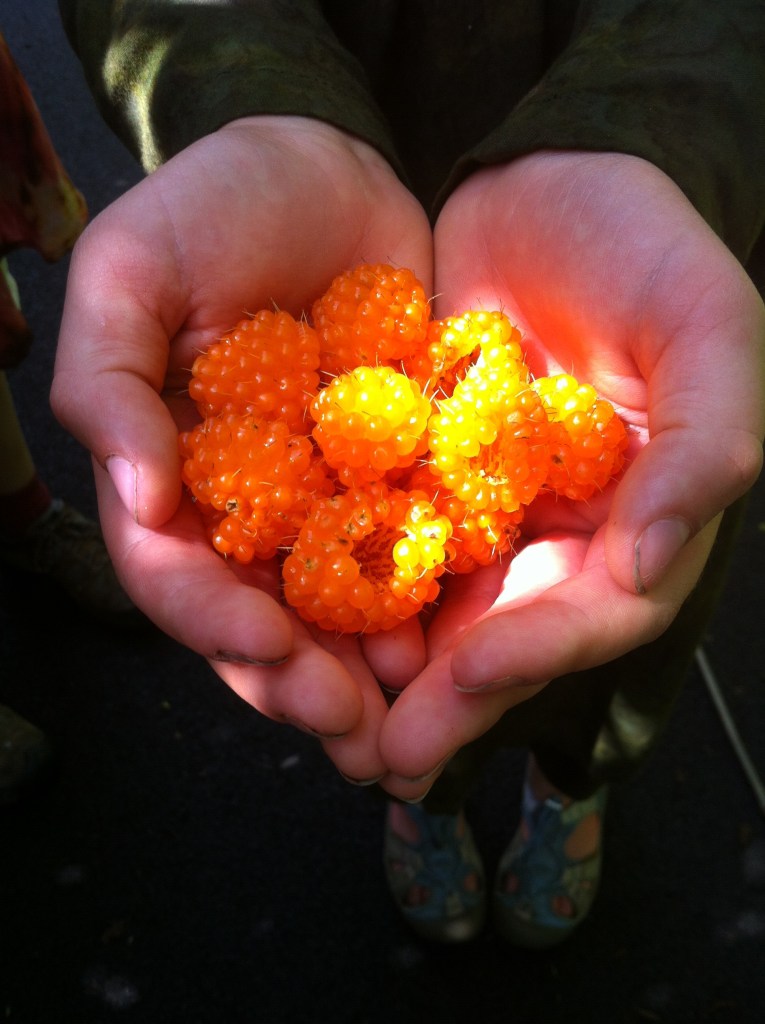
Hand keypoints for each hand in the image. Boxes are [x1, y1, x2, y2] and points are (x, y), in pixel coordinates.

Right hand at [51, 116, 432, 781]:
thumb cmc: (214, 204)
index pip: (175, 574)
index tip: (272, 650)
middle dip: (297, 683)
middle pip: (256, 620)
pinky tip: (448, 643)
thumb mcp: (131, 269)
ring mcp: (318, 502)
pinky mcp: (390, 480)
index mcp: (167, 473)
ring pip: (331, 613)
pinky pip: (402, 556)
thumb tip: (135, 499)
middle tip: (353, 733)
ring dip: (362, 674)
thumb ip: (110, 381)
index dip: (215, 623)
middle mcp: (240, 507)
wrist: (328, 168)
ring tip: (406, 726)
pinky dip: (420, 605)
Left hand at [377, 151, 764, 796]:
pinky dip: (342, 584)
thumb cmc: (645, 244)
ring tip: (327, 721)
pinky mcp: (413, 470)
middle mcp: (556, 529)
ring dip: (386, 673)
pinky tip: (291, 620)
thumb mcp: (707, 324)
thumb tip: (653, 558)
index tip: (464, 686)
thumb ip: (704, 440)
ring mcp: (480, 506)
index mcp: (635, 514)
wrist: (546, 180)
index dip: (535, 655)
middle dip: (449, 701)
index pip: (593, 609)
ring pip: (437, 606)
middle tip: (383, 759)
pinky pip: (378, 536)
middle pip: (507, 634)